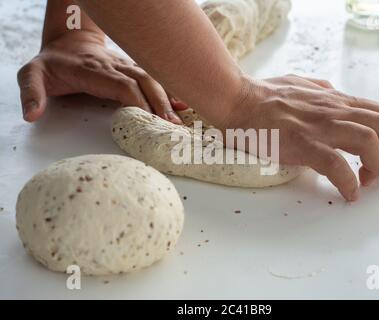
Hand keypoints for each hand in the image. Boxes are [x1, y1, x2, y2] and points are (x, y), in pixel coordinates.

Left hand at [17, 30, 186, 122]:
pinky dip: (169, 90)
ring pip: (152, 79)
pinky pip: (154, 78)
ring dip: (167, 98)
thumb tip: (32, 115)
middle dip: (159, 103)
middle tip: (172, 126)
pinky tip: (183, 102)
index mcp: (93, 70)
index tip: (149, 121)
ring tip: (180, 119)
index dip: (138, 101)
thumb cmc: (52, 63)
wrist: (67, 41)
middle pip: (144, 82)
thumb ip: (31, 93)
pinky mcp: (133, 69)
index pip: (122, 85)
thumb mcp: (31, 74)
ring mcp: (126, 66)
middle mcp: (115, 66)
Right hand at [225, 75, 378, 200]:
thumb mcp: (302, 83)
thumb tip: (333, 96)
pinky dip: (348, 183)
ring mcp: (318, 126)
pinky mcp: (301, 143)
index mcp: (335, 100)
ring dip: (375, 167)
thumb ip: (322, 91)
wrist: (237, 99)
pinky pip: (335, 164)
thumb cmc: (264, 94)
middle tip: (377, 173)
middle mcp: (333, 110)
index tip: (378, 156)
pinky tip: (347, 194)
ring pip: (368, 142)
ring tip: (364, 182)